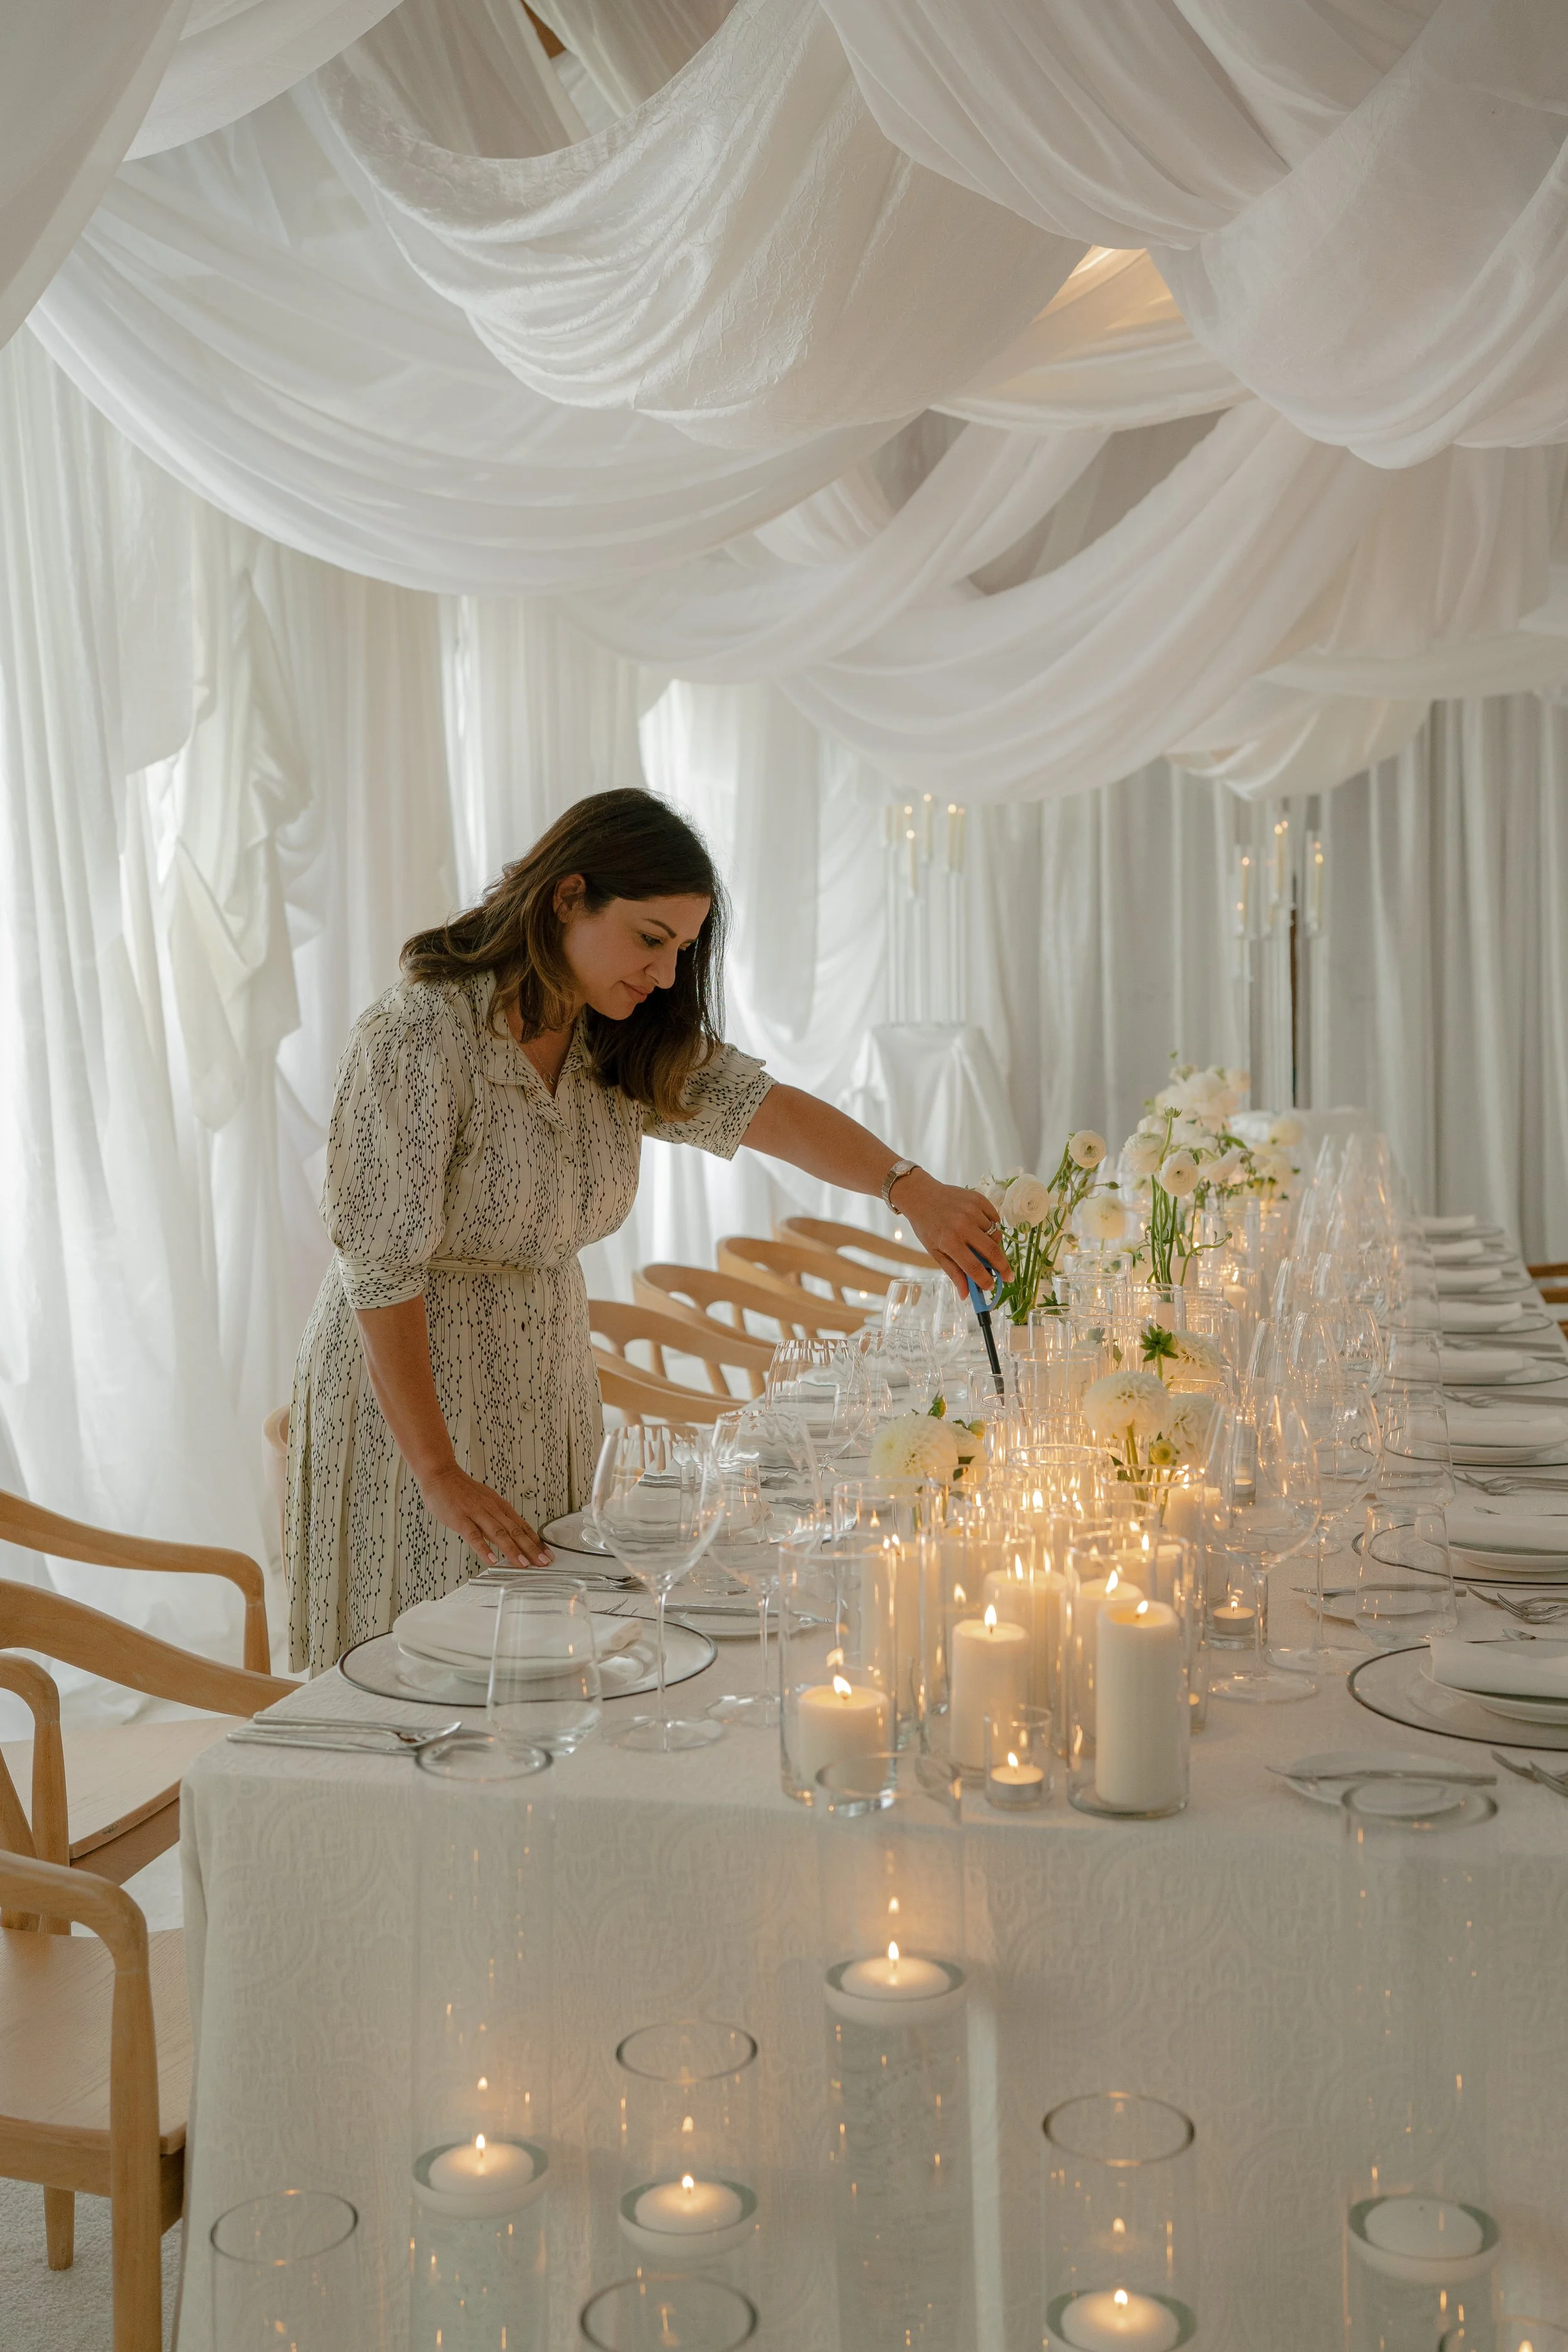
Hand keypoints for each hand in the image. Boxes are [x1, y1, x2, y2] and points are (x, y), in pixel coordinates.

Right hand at [416, 1462, 553, 1568]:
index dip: (536, 1542)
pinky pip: (473, 1536)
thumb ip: (497, 1520)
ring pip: (499, 1534)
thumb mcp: (487, 1503)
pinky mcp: (461, 1519)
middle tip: (543, 1563)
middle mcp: (493, 1510)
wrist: (442, 1476)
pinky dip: (483, 1548)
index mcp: (500, 1507)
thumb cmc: (463, 1491)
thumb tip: (511, 1537)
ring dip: (512, 1550)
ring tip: (523, 1564)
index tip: (547, 1554)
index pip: (523, 1527)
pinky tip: (491, 1560)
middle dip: (531, 1549)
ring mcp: (477, 1514)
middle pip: (516, 1532)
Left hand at [893, 1170, 1011, 1294]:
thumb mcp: (935, 1251)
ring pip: (995, 1234)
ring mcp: (972, 1211)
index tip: (992, 1287)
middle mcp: (963, 1226)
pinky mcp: (978, 1199)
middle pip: (992, 1251)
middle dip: (1003, 1267)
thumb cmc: (927, 1226)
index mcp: (950, 1242)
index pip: (973, 1266)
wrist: (922, 1195)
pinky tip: (982, 1228)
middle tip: (1008, 1276)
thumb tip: (966, 1295)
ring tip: (983, 1244)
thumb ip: (953, 1272)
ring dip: (994, 1244)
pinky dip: (992, 1226)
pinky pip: (995, 1218)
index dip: (985, 1280)